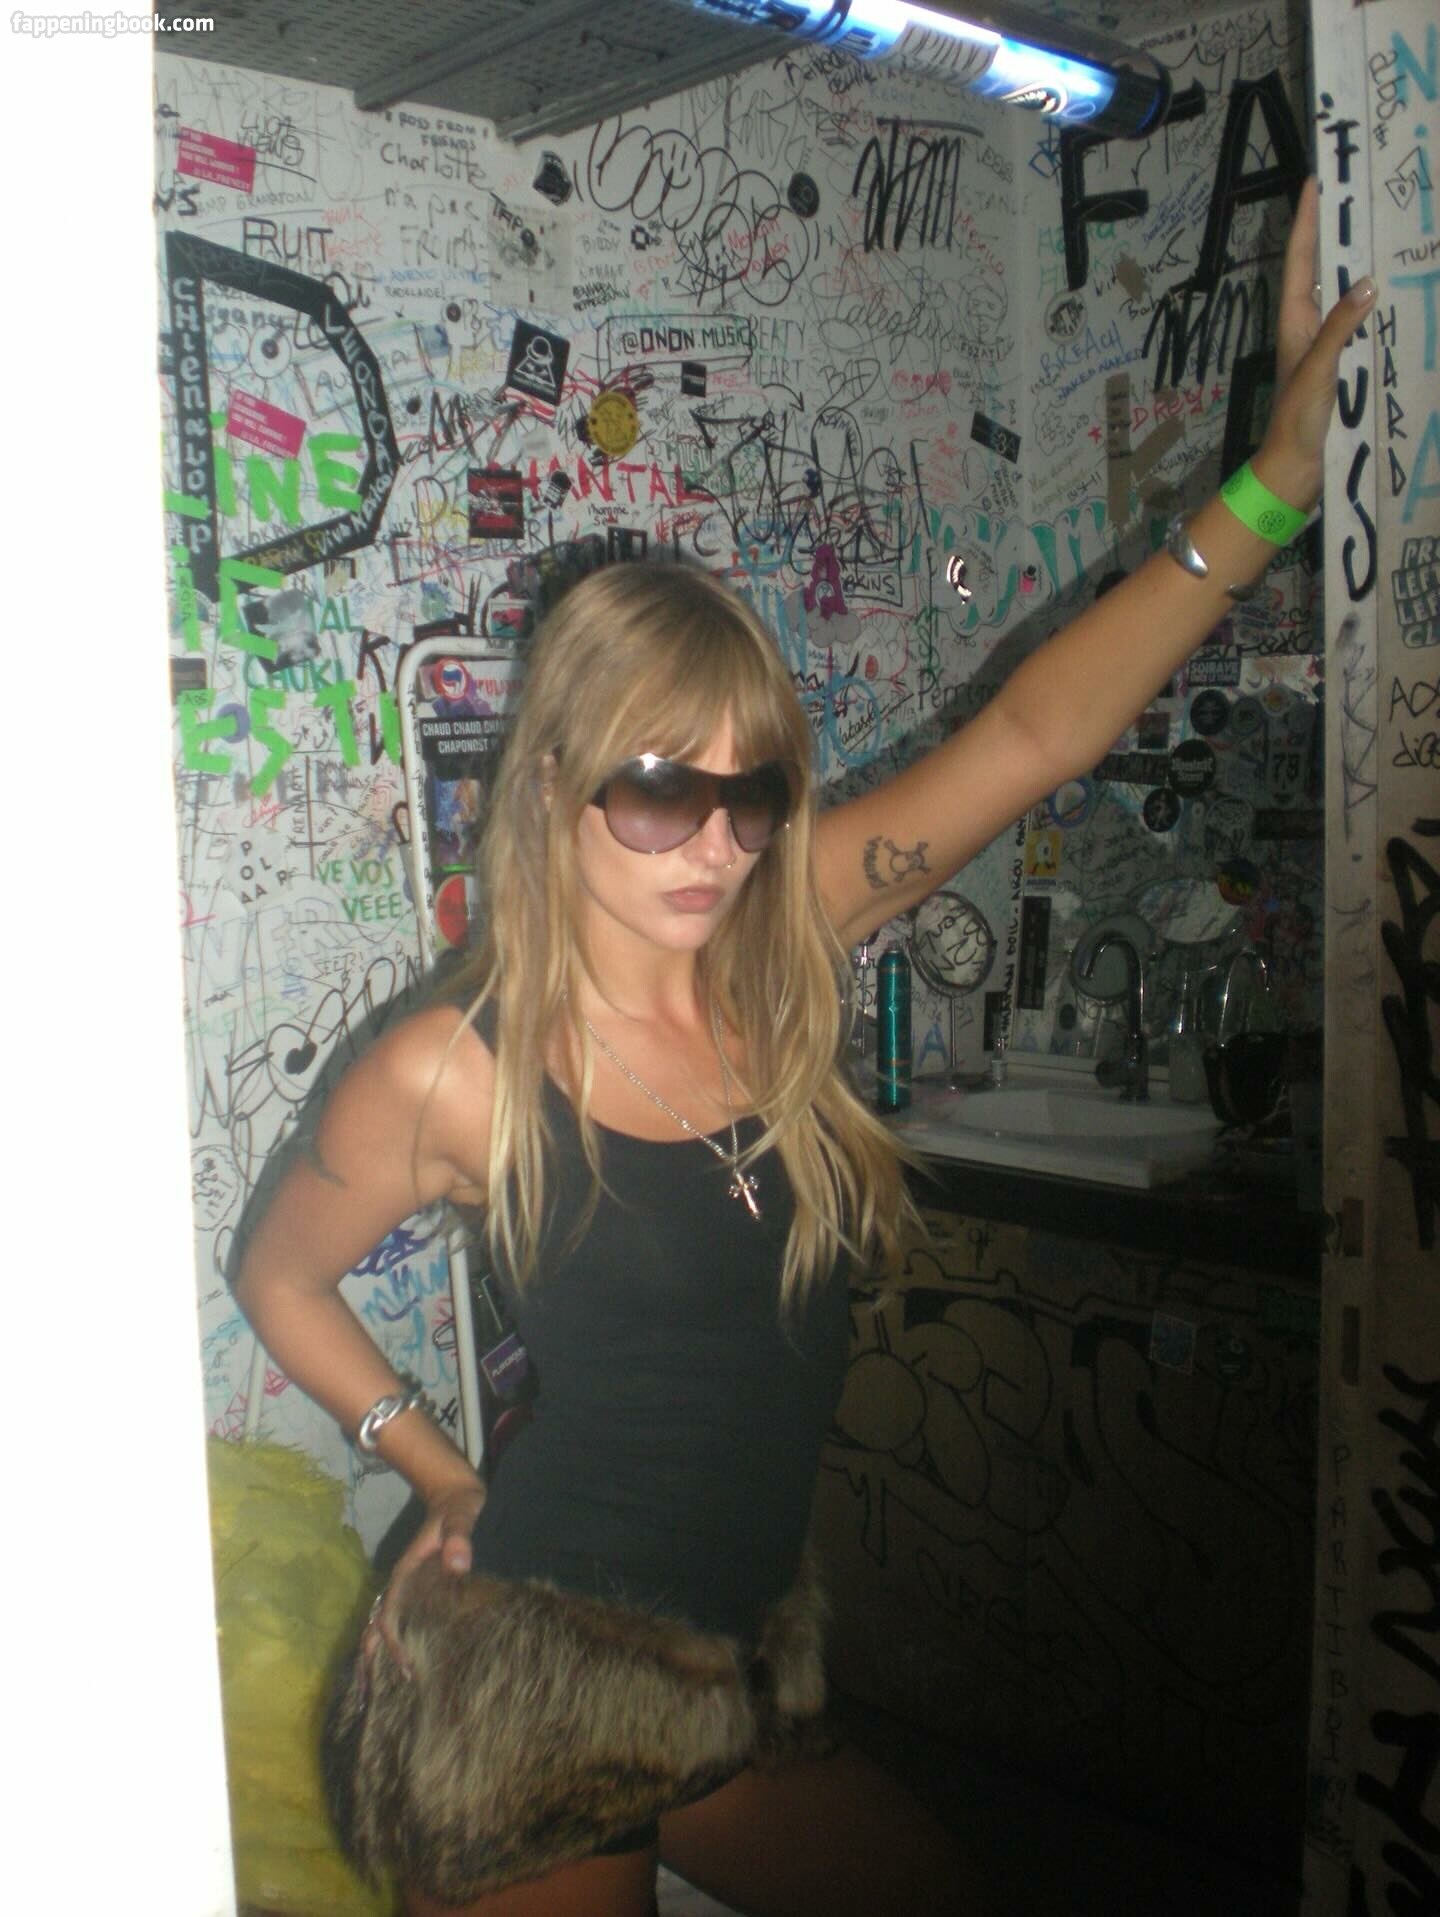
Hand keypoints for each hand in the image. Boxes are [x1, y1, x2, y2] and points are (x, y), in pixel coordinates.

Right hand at [361, 1479, 484, 1676]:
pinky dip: (394, 1641)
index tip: (406, 1670)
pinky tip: (407, 1658)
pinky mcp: (419, 1587)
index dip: (394, 1644)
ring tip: (382, 1687)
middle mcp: (402, 1583)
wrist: (453, 1492)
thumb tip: (458, 1565)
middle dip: (371, 1659)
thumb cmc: (459, 1506)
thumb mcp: (462, 1517)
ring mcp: (409, 1586)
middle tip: (375, 1695)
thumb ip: (459, 1538)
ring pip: (384, 1624)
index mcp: (407, 1574)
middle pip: (377, 1626)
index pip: (390, 1616)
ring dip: (380, 1653)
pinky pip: (400, 1618)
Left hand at [1256, 177, 1375, 498]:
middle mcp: (1312, 326)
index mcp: (1296, 321)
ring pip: (1349, 292)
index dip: (1307, 220)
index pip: (1301, 260)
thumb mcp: (1316, 370)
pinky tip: (1401, 290)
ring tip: (1390, 228)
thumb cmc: (1297, 422)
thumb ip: (1340, 328)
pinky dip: (1381, 304)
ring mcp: (1330, 345)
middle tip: (1366, 194)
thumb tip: (1368, 283)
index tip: (1317, 180)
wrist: (1296, 471)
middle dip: (1343, 232)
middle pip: (1328, 268)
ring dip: (1366, 264)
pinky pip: (1366, 323)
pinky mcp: (1346, 365)